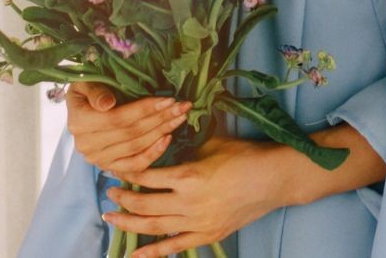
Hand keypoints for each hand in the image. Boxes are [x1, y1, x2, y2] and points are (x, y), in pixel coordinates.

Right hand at [65, 82, 192, 179]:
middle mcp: (86, 145)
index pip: (118, 119)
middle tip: (182, 107)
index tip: (168, 99)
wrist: (78, 108)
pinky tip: (168, 139)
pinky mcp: (109, 167)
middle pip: (131, 133)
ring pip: (136, 148)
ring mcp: (98, 159)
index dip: (144, 109)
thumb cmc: (86, 90)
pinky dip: (153, 154)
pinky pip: (134, 165)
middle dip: (160, 118)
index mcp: (78, 122)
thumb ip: (95, 92)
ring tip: (180, 117)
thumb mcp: (85, 82)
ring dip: (161, 132)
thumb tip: (107, 104)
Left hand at [102, 134, 285, 257]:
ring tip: (111, 218)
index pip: (146, 175)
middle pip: (144, 203)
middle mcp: (189, 202)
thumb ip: (186, 145)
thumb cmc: (245, 155)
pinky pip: (175, 247)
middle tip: (109, 195)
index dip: (126, 173)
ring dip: (129, 223)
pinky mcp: (208, 235)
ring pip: (154, 227)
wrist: (275, 178)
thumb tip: (163, 138)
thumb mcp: (212, 143)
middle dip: (122, 199)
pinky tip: (134, 255)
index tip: (112, 170)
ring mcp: (199, 222)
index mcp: (189, 175)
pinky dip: (153, 253)